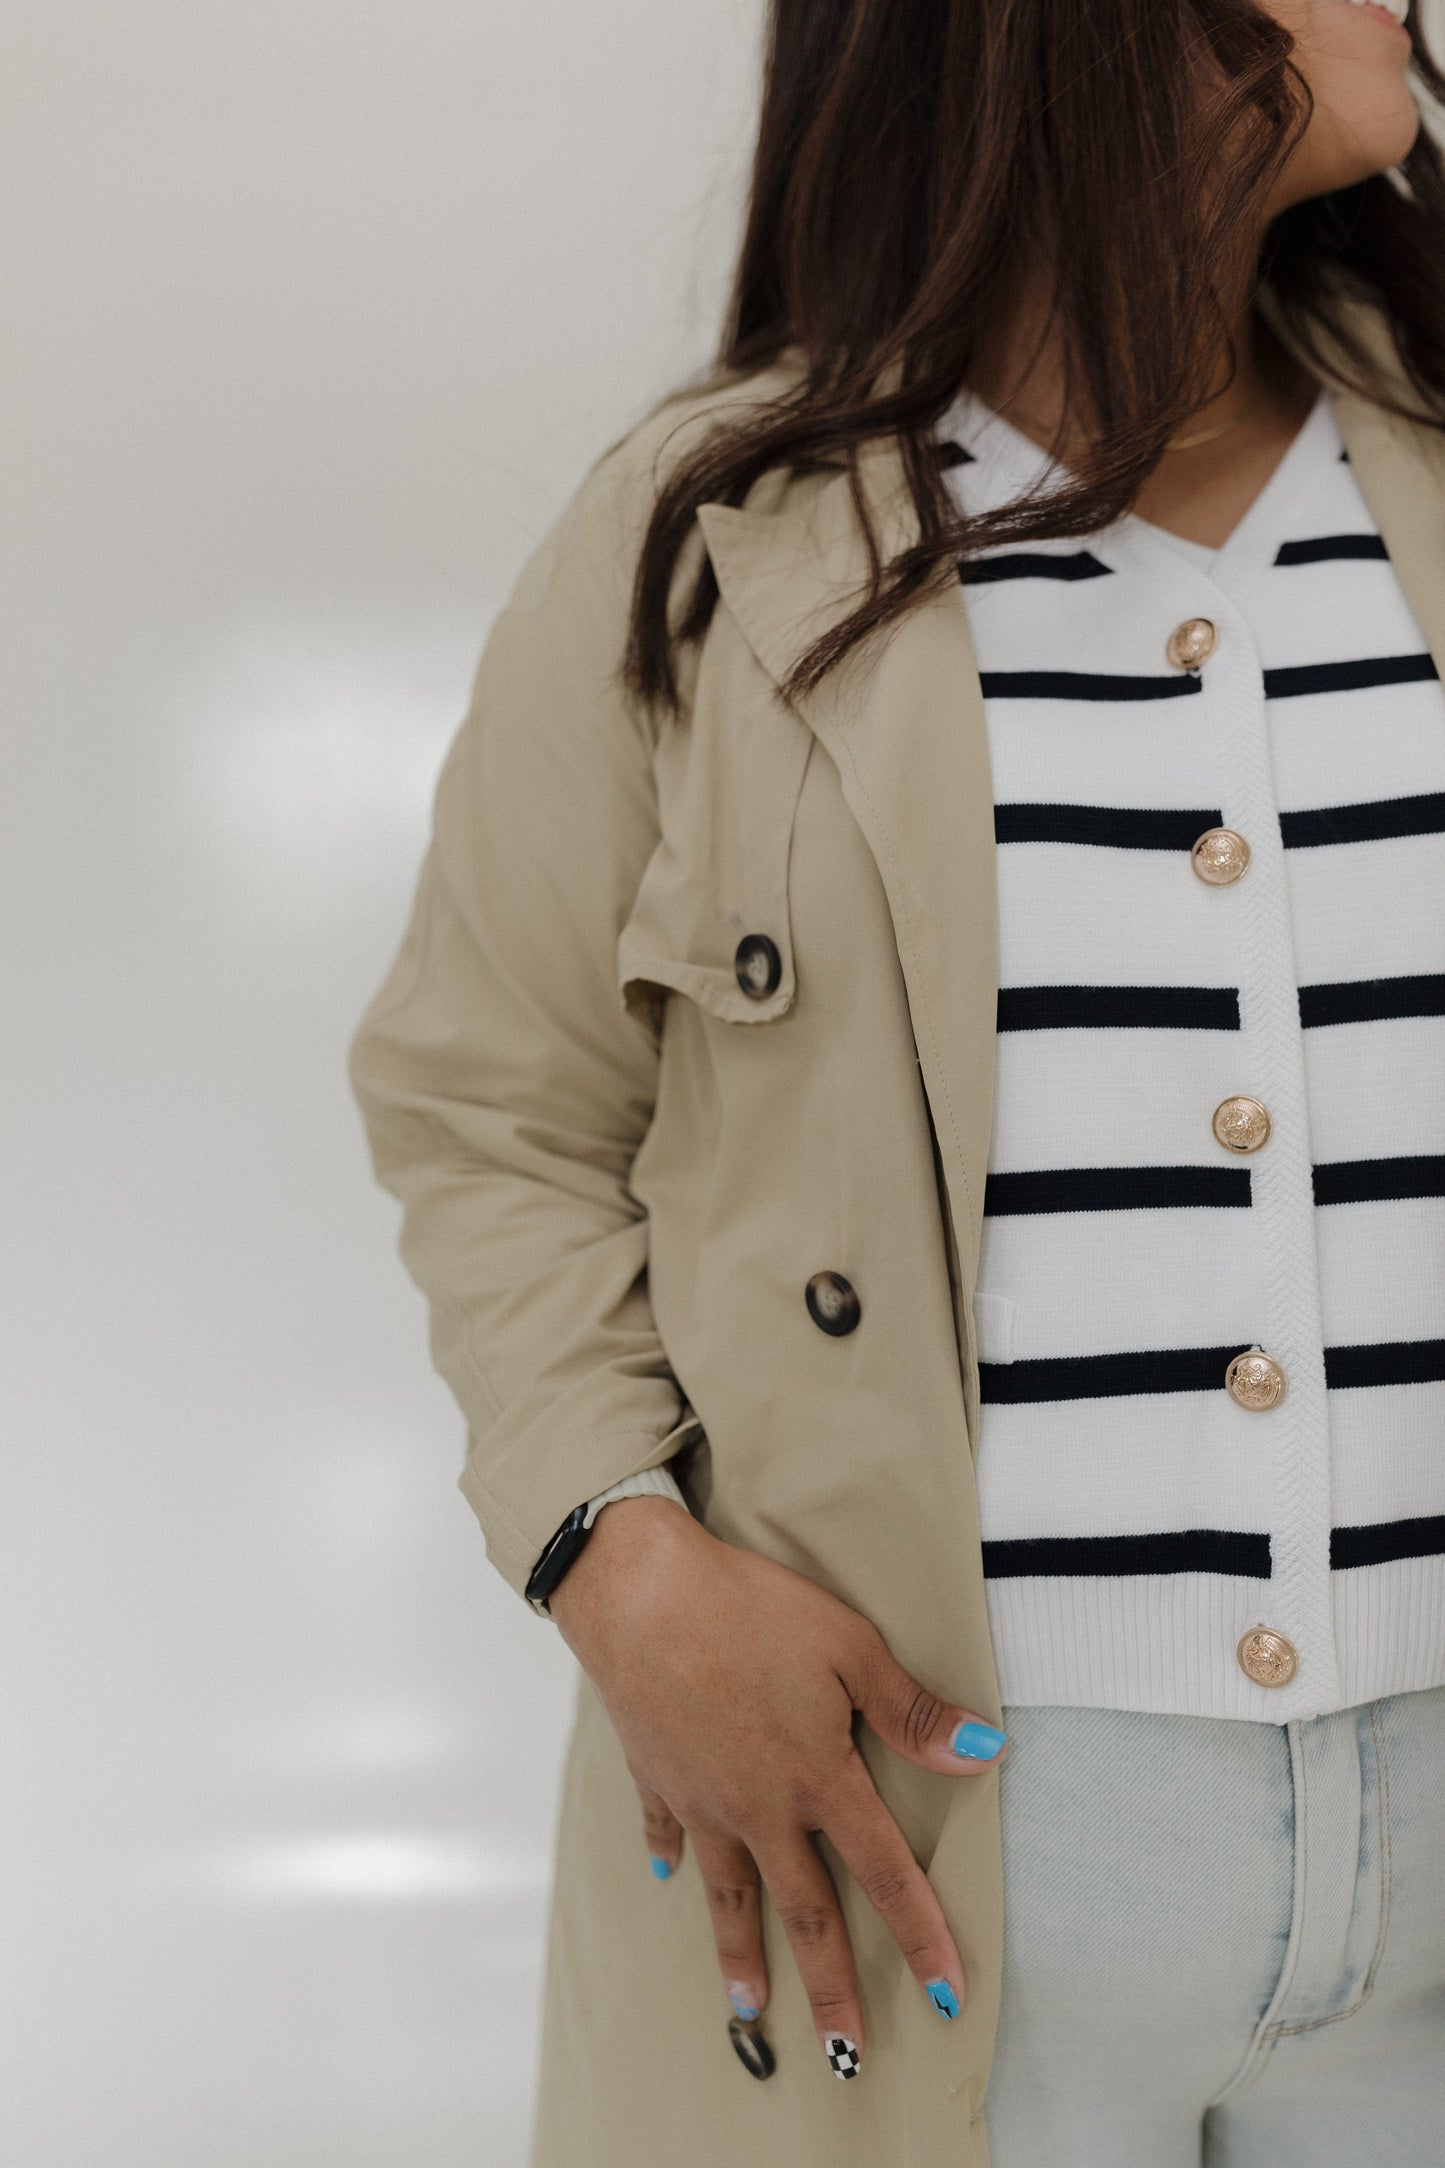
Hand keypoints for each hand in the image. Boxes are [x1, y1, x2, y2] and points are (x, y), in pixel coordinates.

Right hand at [548, 1497, 1006, 2076]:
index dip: (922, 1937)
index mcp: (818, 1779)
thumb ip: (911, 1710)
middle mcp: (760, 1808)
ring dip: (742, 1956)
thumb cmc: (749, 1608)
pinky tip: (667, 1880)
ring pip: (730, 1895)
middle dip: (832, 1990)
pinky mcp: (656, 1775)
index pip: (886, 1874)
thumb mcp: (849, 1646)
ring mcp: (702, 1799)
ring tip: (749, 2010)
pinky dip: (666, 1858)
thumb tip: (981, 1753)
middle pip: (806, 1913)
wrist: (640, 1593)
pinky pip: (664, 1830)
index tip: (948, 1996)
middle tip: (845, 2055)